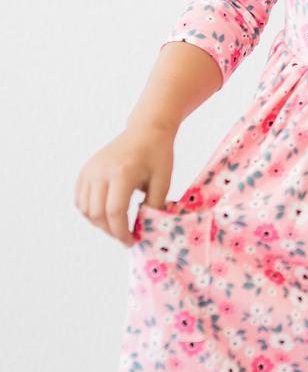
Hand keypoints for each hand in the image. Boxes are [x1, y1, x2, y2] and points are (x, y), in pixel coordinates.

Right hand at [74, 122, 174, 245]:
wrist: (146, 130)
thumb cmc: (158, 155)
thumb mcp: (163, 181)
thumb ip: (154, 206)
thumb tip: (143, 230)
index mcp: (122, 172)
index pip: (115, 212)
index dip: (122, 232)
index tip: (132, 241)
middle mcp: (100, 170)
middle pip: (97, 213)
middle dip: (111, 231)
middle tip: (126, 237)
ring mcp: (90, 169)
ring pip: (85, 209)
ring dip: (99, 223)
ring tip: (117, 226)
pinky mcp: (85, 170)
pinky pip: (80, 199)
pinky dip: (90, 212)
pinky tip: (106, 214)